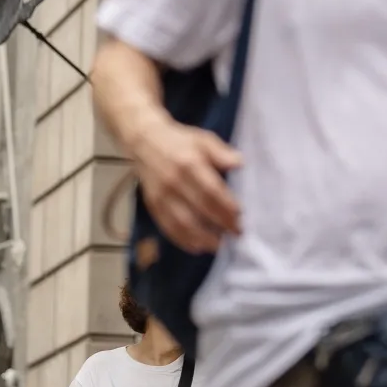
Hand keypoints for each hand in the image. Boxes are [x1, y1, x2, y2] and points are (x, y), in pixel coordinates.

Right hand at [133, 116, 241, 252]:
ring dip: (202, 238)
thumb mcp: (203, 139)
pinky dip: (183, 241)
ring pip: (182, 224)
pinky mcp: (153, 207)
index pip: (211, 190)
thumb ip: (221, 152)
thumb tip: (240, 163)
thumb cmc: (180, 141)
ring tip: (219, 245)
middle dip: (220, 224)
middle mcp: (173, 183)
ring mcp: (161, 197)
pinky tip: (198, 247)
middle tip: (236, 234)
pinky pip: (168, 228)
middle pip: (199, 209)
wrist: (145, 142)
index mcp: (189, 164)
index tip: (240, 216)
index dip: (226, 206)